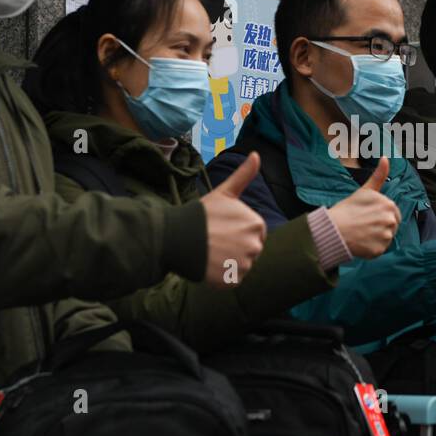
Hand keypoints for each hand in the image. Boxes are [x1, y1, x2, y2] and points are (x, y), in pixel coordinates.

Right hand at [199, 152, 267, 285]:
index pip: (254, 234)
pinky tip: (210, 265)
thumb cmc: (201, 214)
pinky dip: (222, 276)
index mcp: (257, 224)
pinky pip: (232, 280)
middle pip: (249, 251)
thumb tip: (257, 154)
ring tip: (211, 252)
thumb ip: (244, 175)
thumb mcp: (225, 192)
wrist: (177, 237)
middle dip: (234, 248)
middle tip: (214, 241)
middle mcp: (256, 246)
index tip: (221, 229)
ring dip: (228, 262)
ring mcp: (244, 265)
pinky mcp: (232, 281)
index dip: (237, 232)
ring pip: (241, 266)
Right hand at [328, 157, 400, 258]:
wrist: (333, 228)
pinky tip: (360, 243)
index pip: (392, 214)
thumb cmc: (347, 209)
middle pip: (391, 227)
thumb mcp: (365, 190)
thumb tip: (386, 157)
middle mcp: (391, 220)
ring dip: (376, 238)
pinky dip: (371, 249)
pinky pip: (379, 250)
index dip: (378, 216)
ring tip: (361, 234)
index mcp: (389, 205)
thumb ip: (379, 176)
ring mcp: (386, 236)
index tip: (366, 216)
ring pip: (385, 239)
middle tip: (363, 226)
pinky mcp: (380, 250)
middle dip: (379, 227)